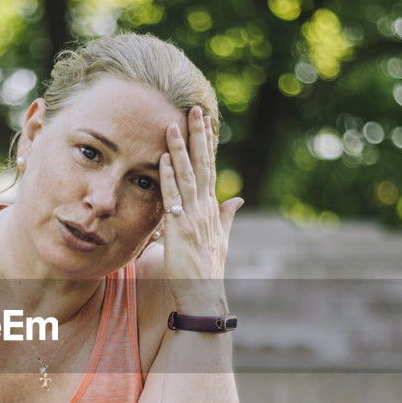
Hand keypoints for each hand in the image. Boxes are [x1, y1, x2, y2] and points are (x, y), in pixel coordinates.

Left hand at [158, 106, 242, 307]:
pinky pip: (173, 199)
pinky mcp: (181, 229)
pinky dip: (168, 179)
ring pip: (187, 176)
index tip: (204, 120)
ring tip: (174, 125)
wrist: (204, 293)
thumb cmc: (207, 269)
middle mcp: (205, 208)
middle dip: (198, 136)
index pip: (210, 168)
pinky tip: (163, 160)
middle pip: (202, 164)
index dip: (206, 143)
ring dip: (180, 150)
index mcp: (211, 208)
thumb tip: (238, 199)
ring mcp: (194, 217)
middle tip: (195, 109)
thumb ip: (228, 217)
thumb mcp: (221, 239)